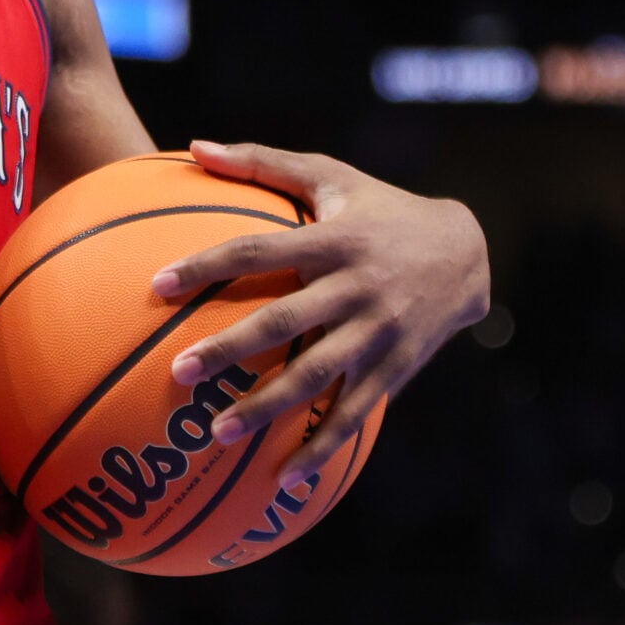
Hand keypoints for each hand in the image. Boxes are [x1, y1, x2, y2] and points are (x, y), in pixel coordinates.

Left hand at [152, 140, 488, 485]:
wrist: (466, 251)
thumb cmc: (379, 208)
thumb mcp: (330, 175)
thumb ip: (261, 162)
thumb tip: (194, 146)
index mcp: (332, 240)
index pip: (258, 250)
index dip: (208, 266)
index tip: (157, 285)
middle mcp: (355, 287)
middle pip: (283, 322)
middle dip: (230, 349)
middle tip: (179, 373)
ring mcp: (377, 332)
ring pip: (316, 377)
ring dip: (267, 409)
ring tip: (217, 436)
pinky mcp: (395, 367)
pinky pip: (353, 413)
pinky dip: (322, 447)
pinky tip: (282, 478)